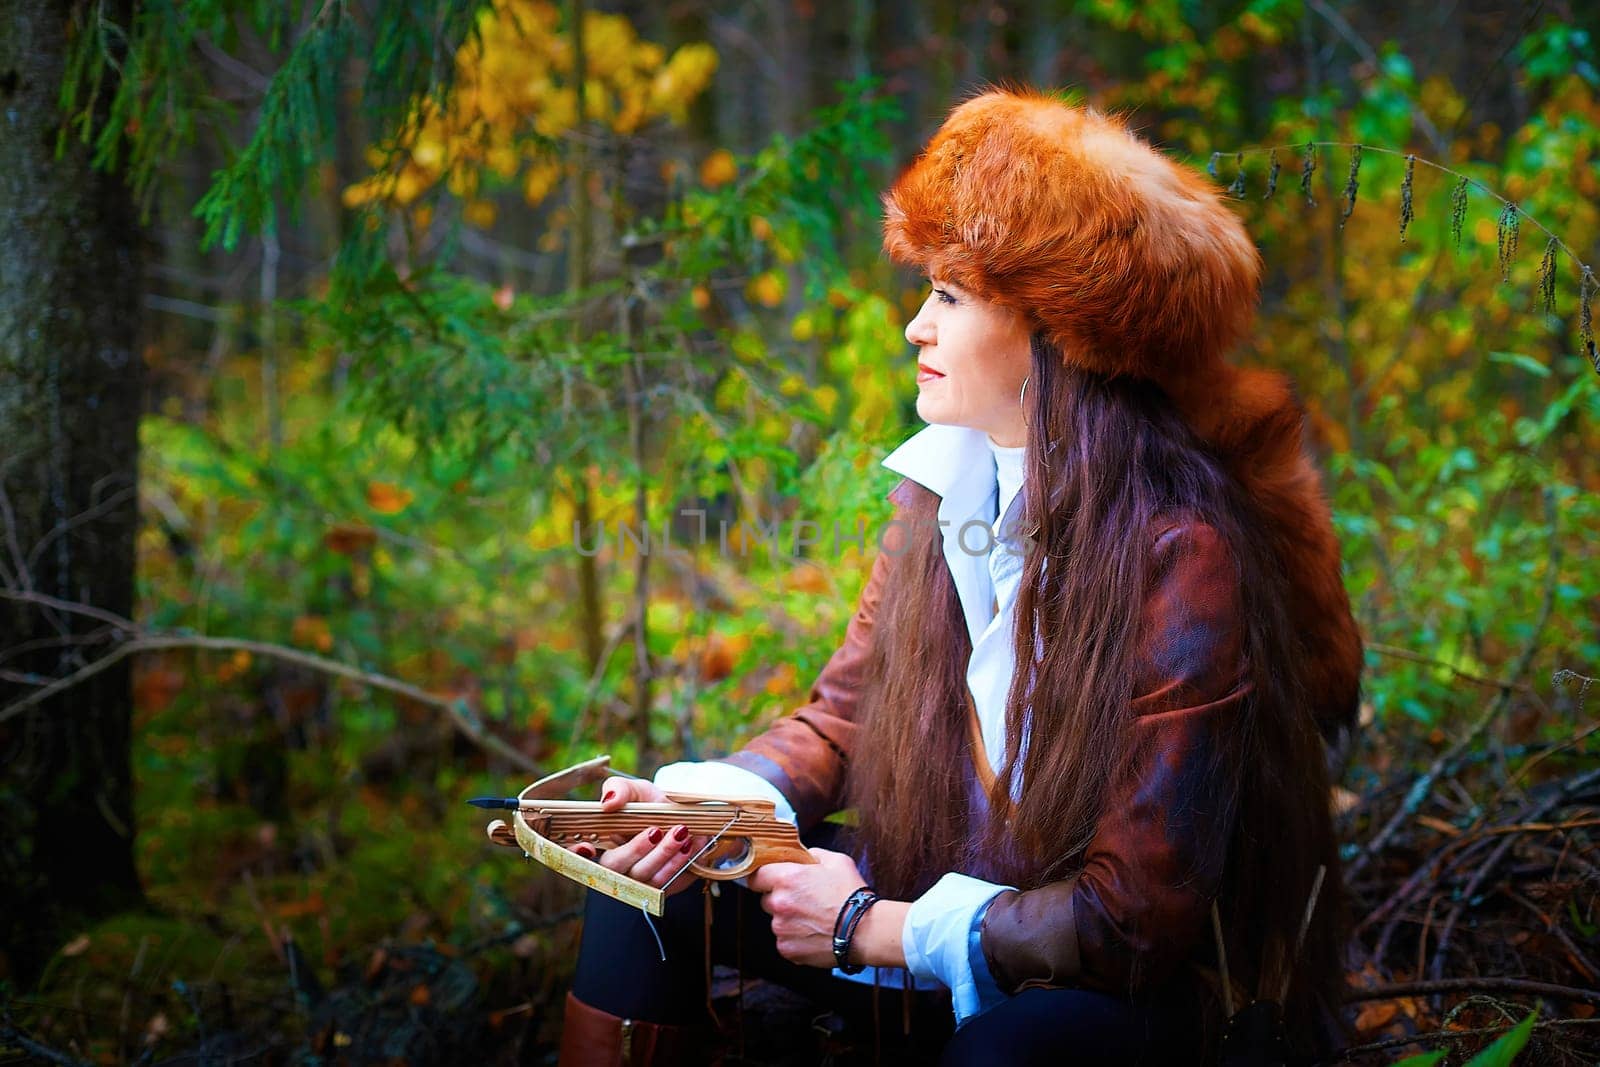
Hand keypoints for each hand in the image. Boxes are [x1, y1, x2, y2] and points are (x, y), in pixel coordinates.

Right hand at [562, 776, 705, 894]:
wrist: (684, 817)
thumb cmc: (650, 805)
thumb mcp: (636, 790)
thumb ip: (619, 790)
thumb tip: (608, 802)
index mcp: (601, 841)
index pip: (578, 854)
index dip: (576, 853)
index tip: (587, 847)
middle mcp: (616, 865)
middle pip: (616, 866)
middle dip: (636, 849)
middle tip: (656, 830)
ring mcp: (637, 881)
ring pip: (644, 877)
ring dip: (663, 855)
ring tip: (680, 831)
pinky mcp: (660, 889)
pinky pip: (665, 884)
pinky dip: (678, 863)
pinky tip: (688, 844)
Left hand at [748, 847, 872, 968]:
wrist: (864, 931)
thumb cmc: (852, 895)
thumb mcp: (837, 861)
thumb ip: (812, 855)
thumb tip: (802, 855)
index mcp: (786, 878)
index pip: (756, 876)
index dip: (764, 878)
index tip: (772, 881)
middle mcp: (778, 903)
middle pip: (767, 900)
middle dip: (780, 899)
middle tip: (804, 901)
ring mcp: (781, 928)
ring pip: (777, 922)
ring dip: (789, 920)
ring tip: (814, 920)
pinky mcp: (787, 949)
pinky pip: (785, 941)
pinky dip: (796, 939)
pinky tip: (814, 934)